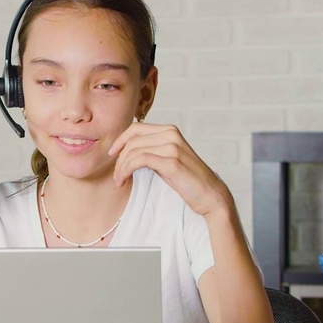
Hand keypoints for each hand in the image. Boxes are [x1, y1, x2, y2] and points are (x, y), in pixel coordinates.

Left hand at [108, 122, 229, 216]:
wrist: (210, 194)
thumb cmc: (187, 179)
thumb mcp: (167, 158)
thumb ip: (152, 149)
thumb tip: (127, 149)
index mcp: (170, 130)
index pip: (136, 128)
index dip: (120, 139)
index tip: (112, 154)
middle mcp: (171, 135)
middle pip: (132, 139)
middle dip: (119, 158)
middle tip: (116, 175)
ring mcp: (172, 147)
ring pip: (134, 150)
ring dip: (121, 167)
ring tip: (119, 180)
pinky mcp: (172, 162)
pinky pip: (140, 160)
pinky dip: (127, 169)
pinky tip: (124, 179)